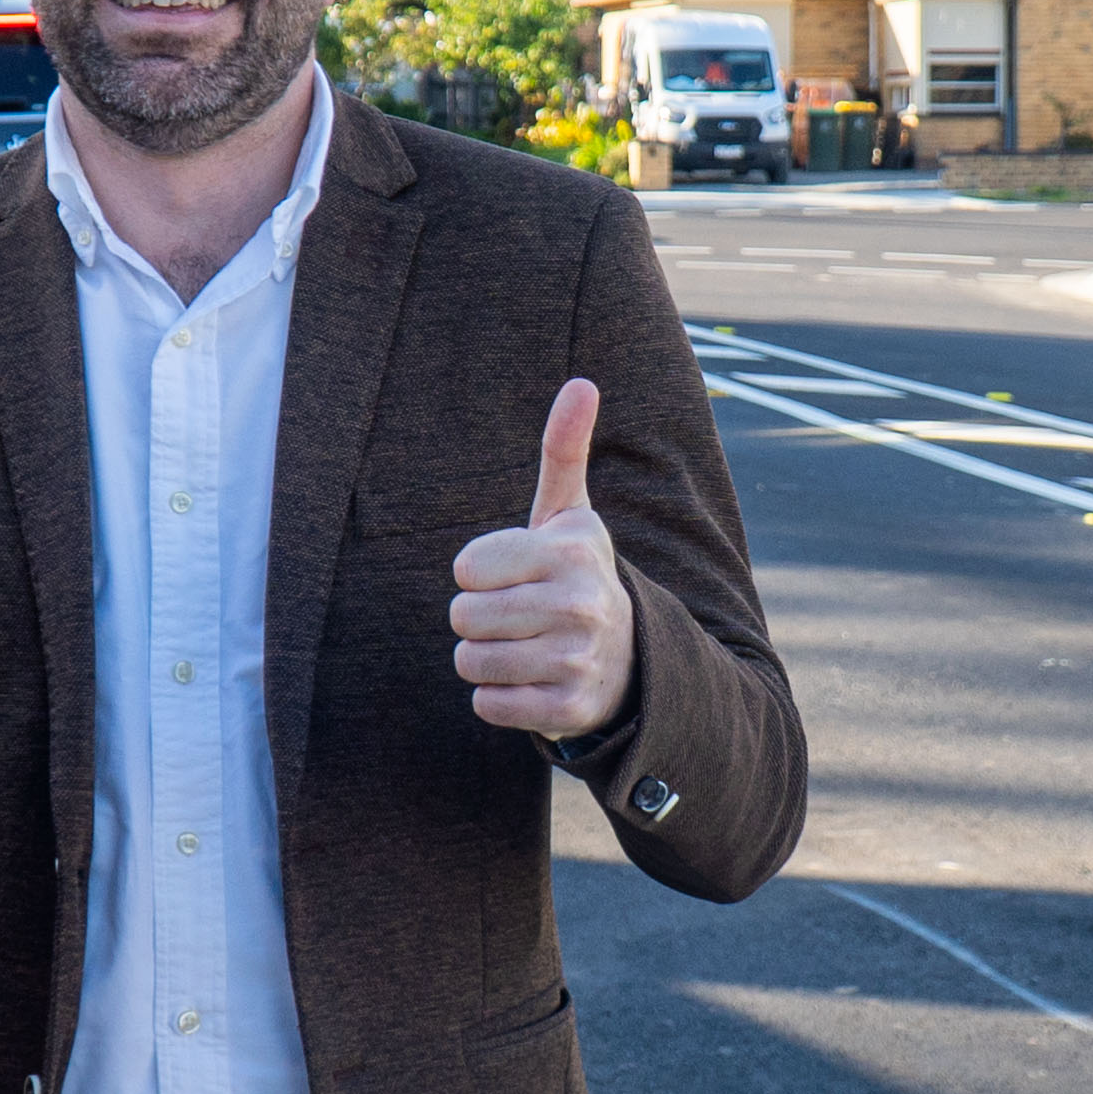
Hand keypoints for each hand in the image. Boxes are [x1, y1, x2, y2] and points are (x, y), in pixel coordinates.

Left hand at [450, 378, 637, 739]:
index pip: (466, 568)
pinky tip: (532, 682)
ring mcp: (578, 661)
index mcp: (573, 552)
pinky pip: (487, 706)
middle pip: (463, 617)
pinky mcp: (569, 710)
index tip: (514, 576)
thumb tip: (582, 383)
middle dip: (477, 620)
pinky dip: (499, 699)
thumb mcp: (570, 515)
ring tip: (524, 648)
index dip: (479, 574)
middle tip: (516, 617)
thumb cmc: (575, 577)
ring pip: (470, 663)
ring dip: (485, 660)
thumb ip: (565, 450)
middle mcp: (582, 605)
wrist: (630, 660)